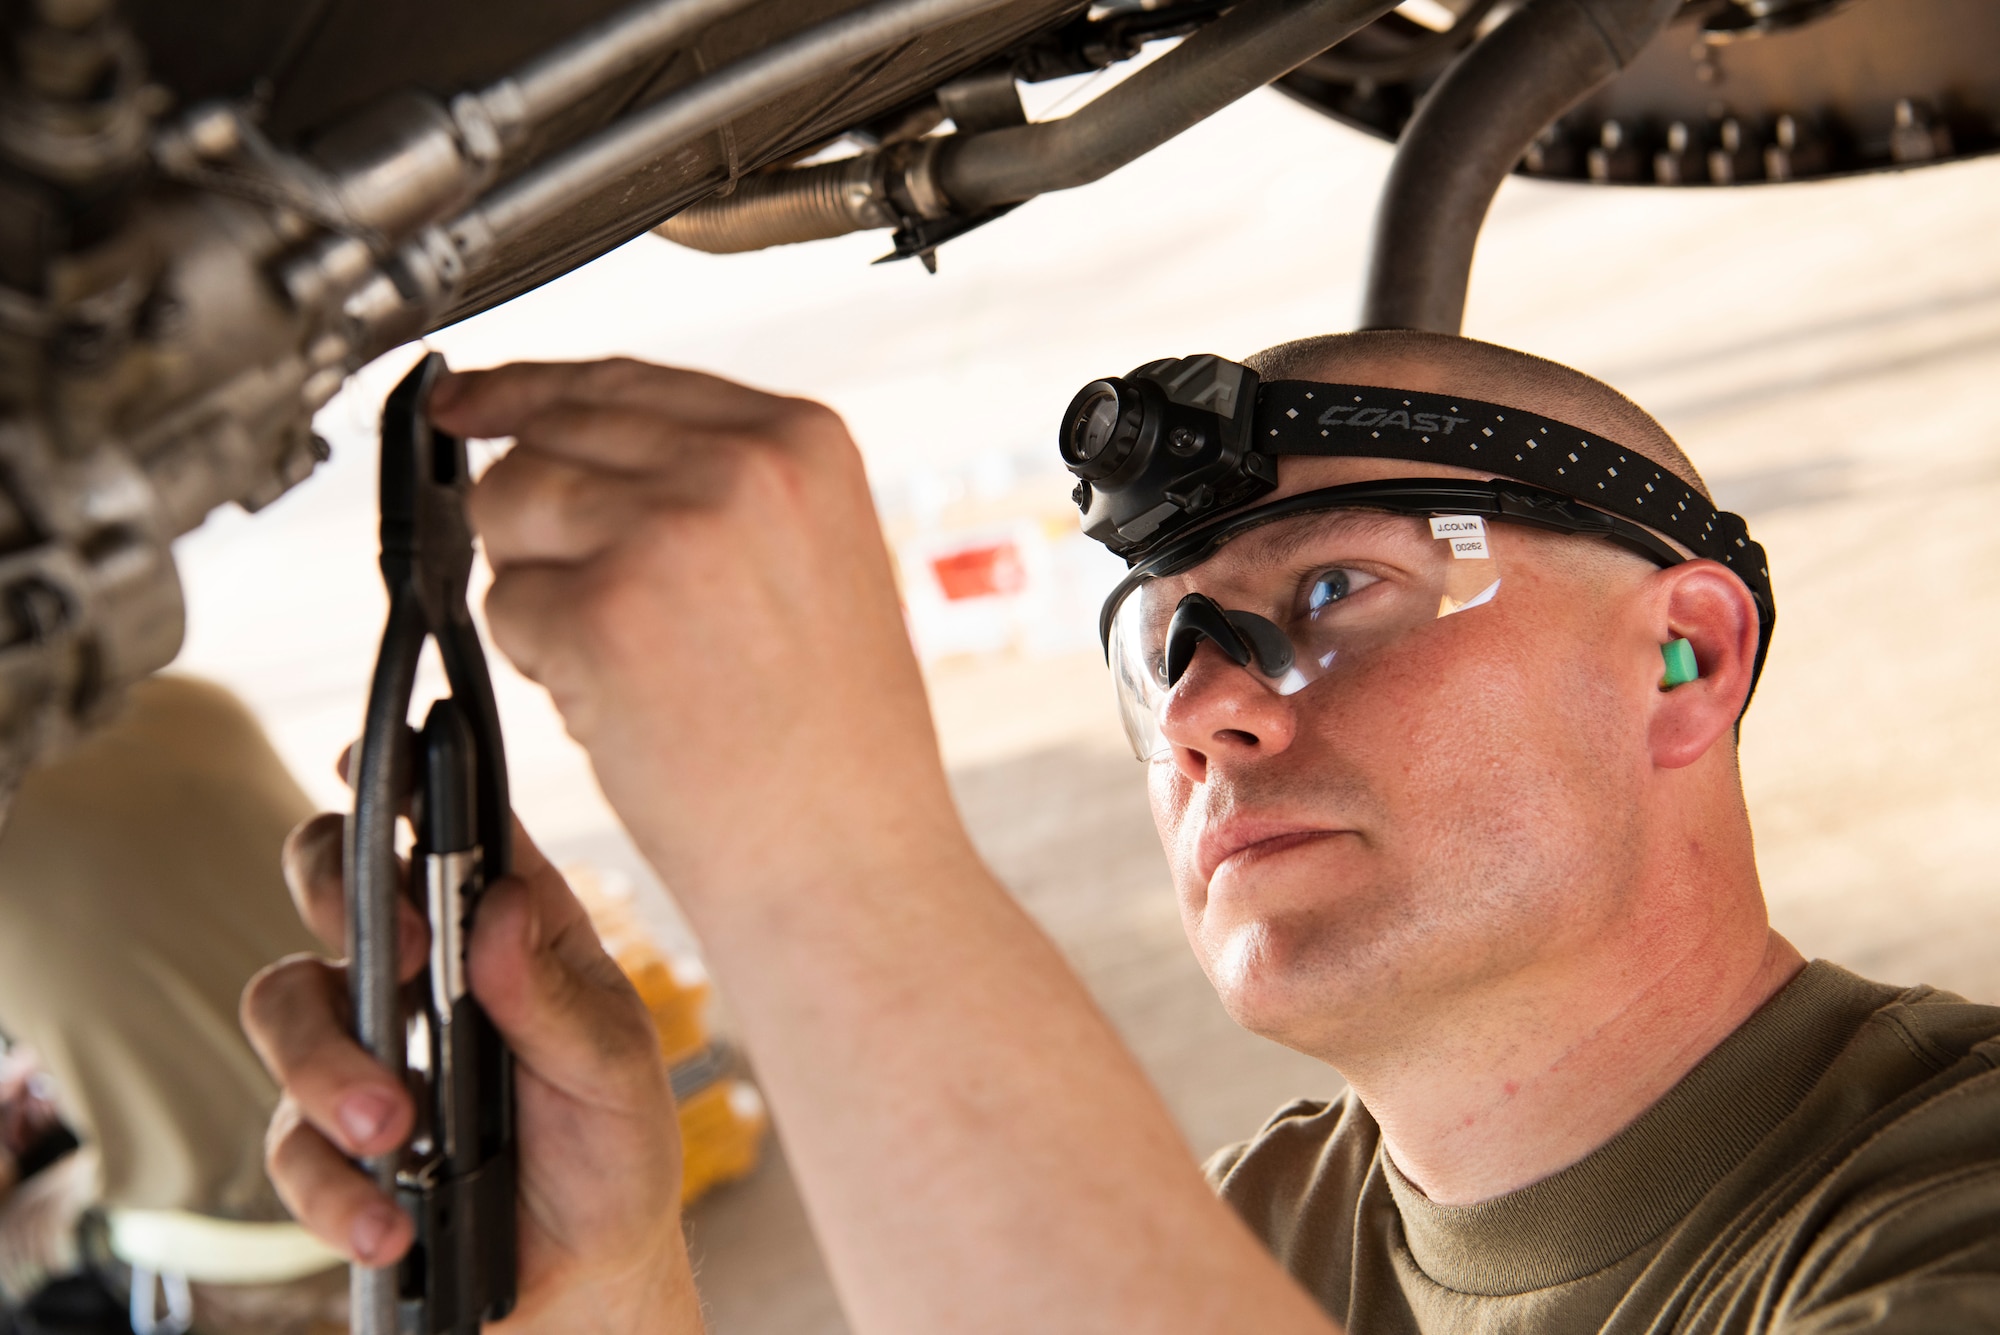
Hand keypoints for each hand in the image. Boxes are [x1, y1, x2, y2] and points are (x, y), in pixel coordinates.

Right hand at [240, 811, 697, 1331]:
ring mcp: (369, 1049)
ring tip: (395, 1127)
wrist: (592, 1271)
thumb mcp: (617, 1068)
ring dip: (327, 1063)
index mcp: (509, 927)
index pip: (441, 828)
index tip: (371, 761)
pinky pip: (289, 1145)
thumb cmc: (614, 1145)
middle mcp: (425, 971)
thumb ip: (554, 997)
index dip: (396, 780)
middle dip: (335, 889)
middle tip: (402, 953)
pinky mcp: (334, 1142)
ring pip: (283, 1002)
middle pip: (329, 880)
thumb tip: (497, 910)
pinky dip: (335, 1189)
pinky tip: (391, 1223)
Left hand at [433, 360, 963, 906]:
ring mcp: (667, 533)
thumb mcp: (820, 561)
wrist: (850, 860)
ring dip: (538, 584)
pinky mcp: (601, 613)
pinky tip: (621, 705)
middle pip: (550, 434)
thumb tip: (578, 444)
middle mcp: (739, 464)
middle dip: (535, 512)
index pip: (624, 377)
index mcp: (803, 439)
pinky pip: (504, 604)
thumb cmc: (839, 742)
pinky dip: (537, 660)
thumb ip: (722, 483)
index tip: (472, 403)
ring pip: (509, 507)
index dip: (530, 392)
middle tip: (584, 595)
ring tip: (629, 661)